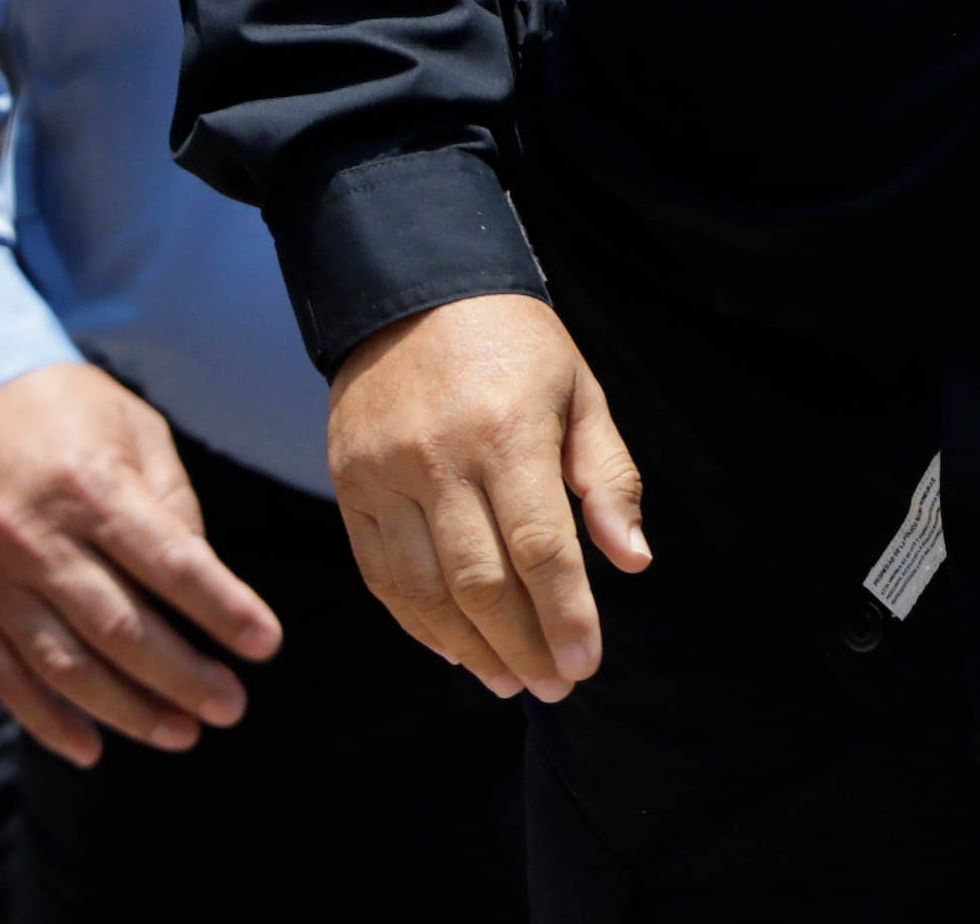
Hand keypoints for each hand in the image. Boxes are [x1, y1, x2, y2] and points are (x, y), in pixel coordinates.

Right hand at [0, 361, 278, 763]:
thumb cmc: (68, 413)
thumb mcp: (135, 432)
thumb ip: (172, 504)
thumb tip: (206, 576)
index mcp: (93, 491)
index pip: (171, 563)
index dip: (222, 609)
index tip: (266, 646)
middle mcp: (39, 543)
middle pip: (118, 627)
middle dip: (181, 676)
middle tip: (232, 707)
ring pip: (63, 665)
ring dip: (126, 710)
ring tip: (182, 735)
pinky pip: (4, 678)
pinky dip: (47, 720)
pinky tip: (93, 748)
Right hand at [326, 295, 646, 702]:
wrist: (414, 294)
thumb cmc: (519, 349)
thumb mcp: (582, 393)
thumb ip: (608, 478)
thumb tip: (633, 562)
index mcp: (508, 433)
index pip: (539, 547)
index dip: (563, 614)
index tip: (586, 664)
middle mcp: (439, 460)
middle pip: (479, 581)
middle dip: (521, 644)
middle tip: (554, 686)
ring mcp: (382, 476)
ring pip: (422, 589)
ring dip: (467, 647)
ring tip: (508, 679)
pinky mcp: (346, 487)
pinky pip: (378, 574)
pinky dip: (414, 622)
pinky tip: (452, 649)